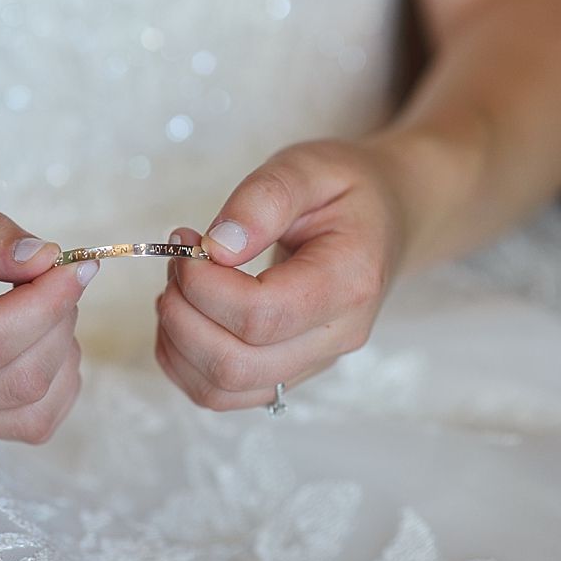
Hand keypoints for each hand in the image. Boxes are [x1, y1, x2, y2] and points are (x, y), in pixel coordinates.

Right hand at [0, 181, 98, 442]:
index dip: (45, 305)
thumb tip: (45, 259)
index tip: (73, 265)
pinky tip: (45, 337)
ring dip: (62, 356)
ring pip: (29, 413)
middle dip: (59, 323)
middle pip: (15, 381)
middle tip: (57, 274)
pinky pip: (26, 424)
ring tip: (47, 304)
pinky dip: (57, 385)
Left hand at [155, 139, 404, 410]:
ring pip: (222, 388)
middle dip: (183, 313)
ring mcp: (311, 363)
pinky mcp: (284, 372)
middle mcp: (335, 338)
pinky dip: (182, 361)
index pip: (261, 315)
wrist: (383, 220)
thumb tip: (217, 248)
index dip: (205, 285)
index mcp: (349, 283)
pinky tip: (182, 314)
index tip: (188, 243)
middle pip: (237, 363)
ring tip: (178, 286)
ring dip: (177, 340)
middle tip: (179, 262)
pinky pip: (219, 393)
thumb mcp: (309, 167)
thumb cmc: (346, 190)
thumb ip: (265, 199)